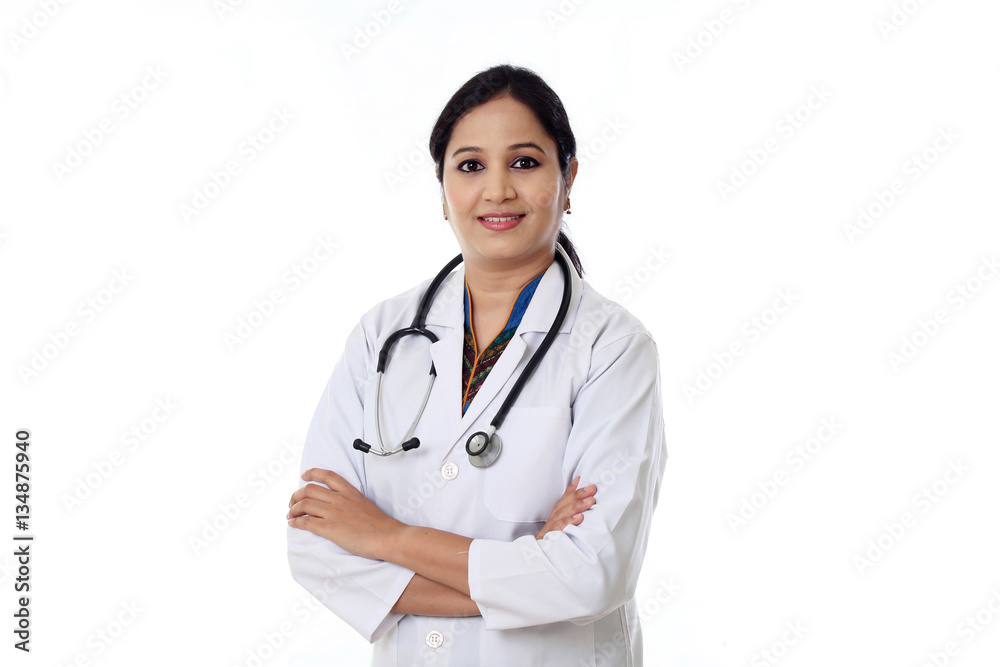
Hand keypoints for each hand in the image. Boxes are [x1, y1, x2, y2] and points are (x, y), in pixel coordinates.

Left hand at [287, 468, 403, 560]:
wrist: (387, 537)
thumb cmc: (381, 525)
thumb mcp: (365, 504)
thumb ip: (352, 502)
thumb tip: (343, 507)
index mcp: (349, 492)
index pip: (327, 475)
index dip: (312, 473)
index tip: (304, 475)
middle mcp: (340, 499)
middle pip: (310, 489)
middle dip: (296, 495)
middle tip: (292, 502)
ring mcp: (334, 513)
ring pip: (305, 503)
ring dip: (293, 509)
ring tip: (290, 514)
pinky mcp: (330, 528)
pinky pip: (306, 521)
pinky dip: (296, 521)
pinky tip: (293, 524)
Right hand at [535, 475, 596, 539]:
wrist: (538, 554)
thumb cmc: (553, 537)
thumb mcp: (562, 522)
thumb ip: (569, 506)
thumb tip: (577, 485)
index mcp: (556, 515)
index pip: (564, 499)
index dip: (573, 489)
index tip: (584, 481)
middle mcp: (553, 519)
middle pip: (564, 504)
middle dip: (579, 495)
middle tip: (592, 489)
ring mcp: (550, 528)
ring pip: (562, 514)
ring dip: (576, 506)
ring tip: (590, 501)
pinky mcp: (549, 537)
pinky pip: (558, 528)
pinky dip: (568, 521)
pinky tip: (579, 518)